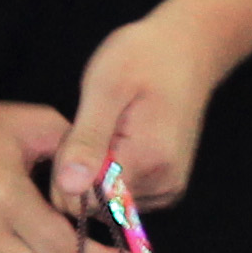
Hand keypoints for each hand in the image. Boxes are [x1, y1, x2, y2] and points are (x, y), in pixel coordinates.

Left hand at [57, 0, 229, 220]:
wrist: (186, 49)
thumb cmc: (142, 58)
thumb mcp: (104, 88)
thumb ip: (86, 141)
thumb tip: (69, 188)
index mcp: (147, 163)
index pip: (85, 202)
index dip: (65, 173)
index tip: (74, 134)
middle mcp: (163, 186)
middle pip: (94, 203)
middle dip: (79, 170)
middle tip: (90, 125)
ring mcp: (166, 188)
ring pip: (105, 199)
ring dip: (93, 168)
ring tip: (105, 127)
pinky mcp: (164, 185)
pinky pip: (120, 192)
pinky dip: (108, 170)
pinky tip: (115, 137)